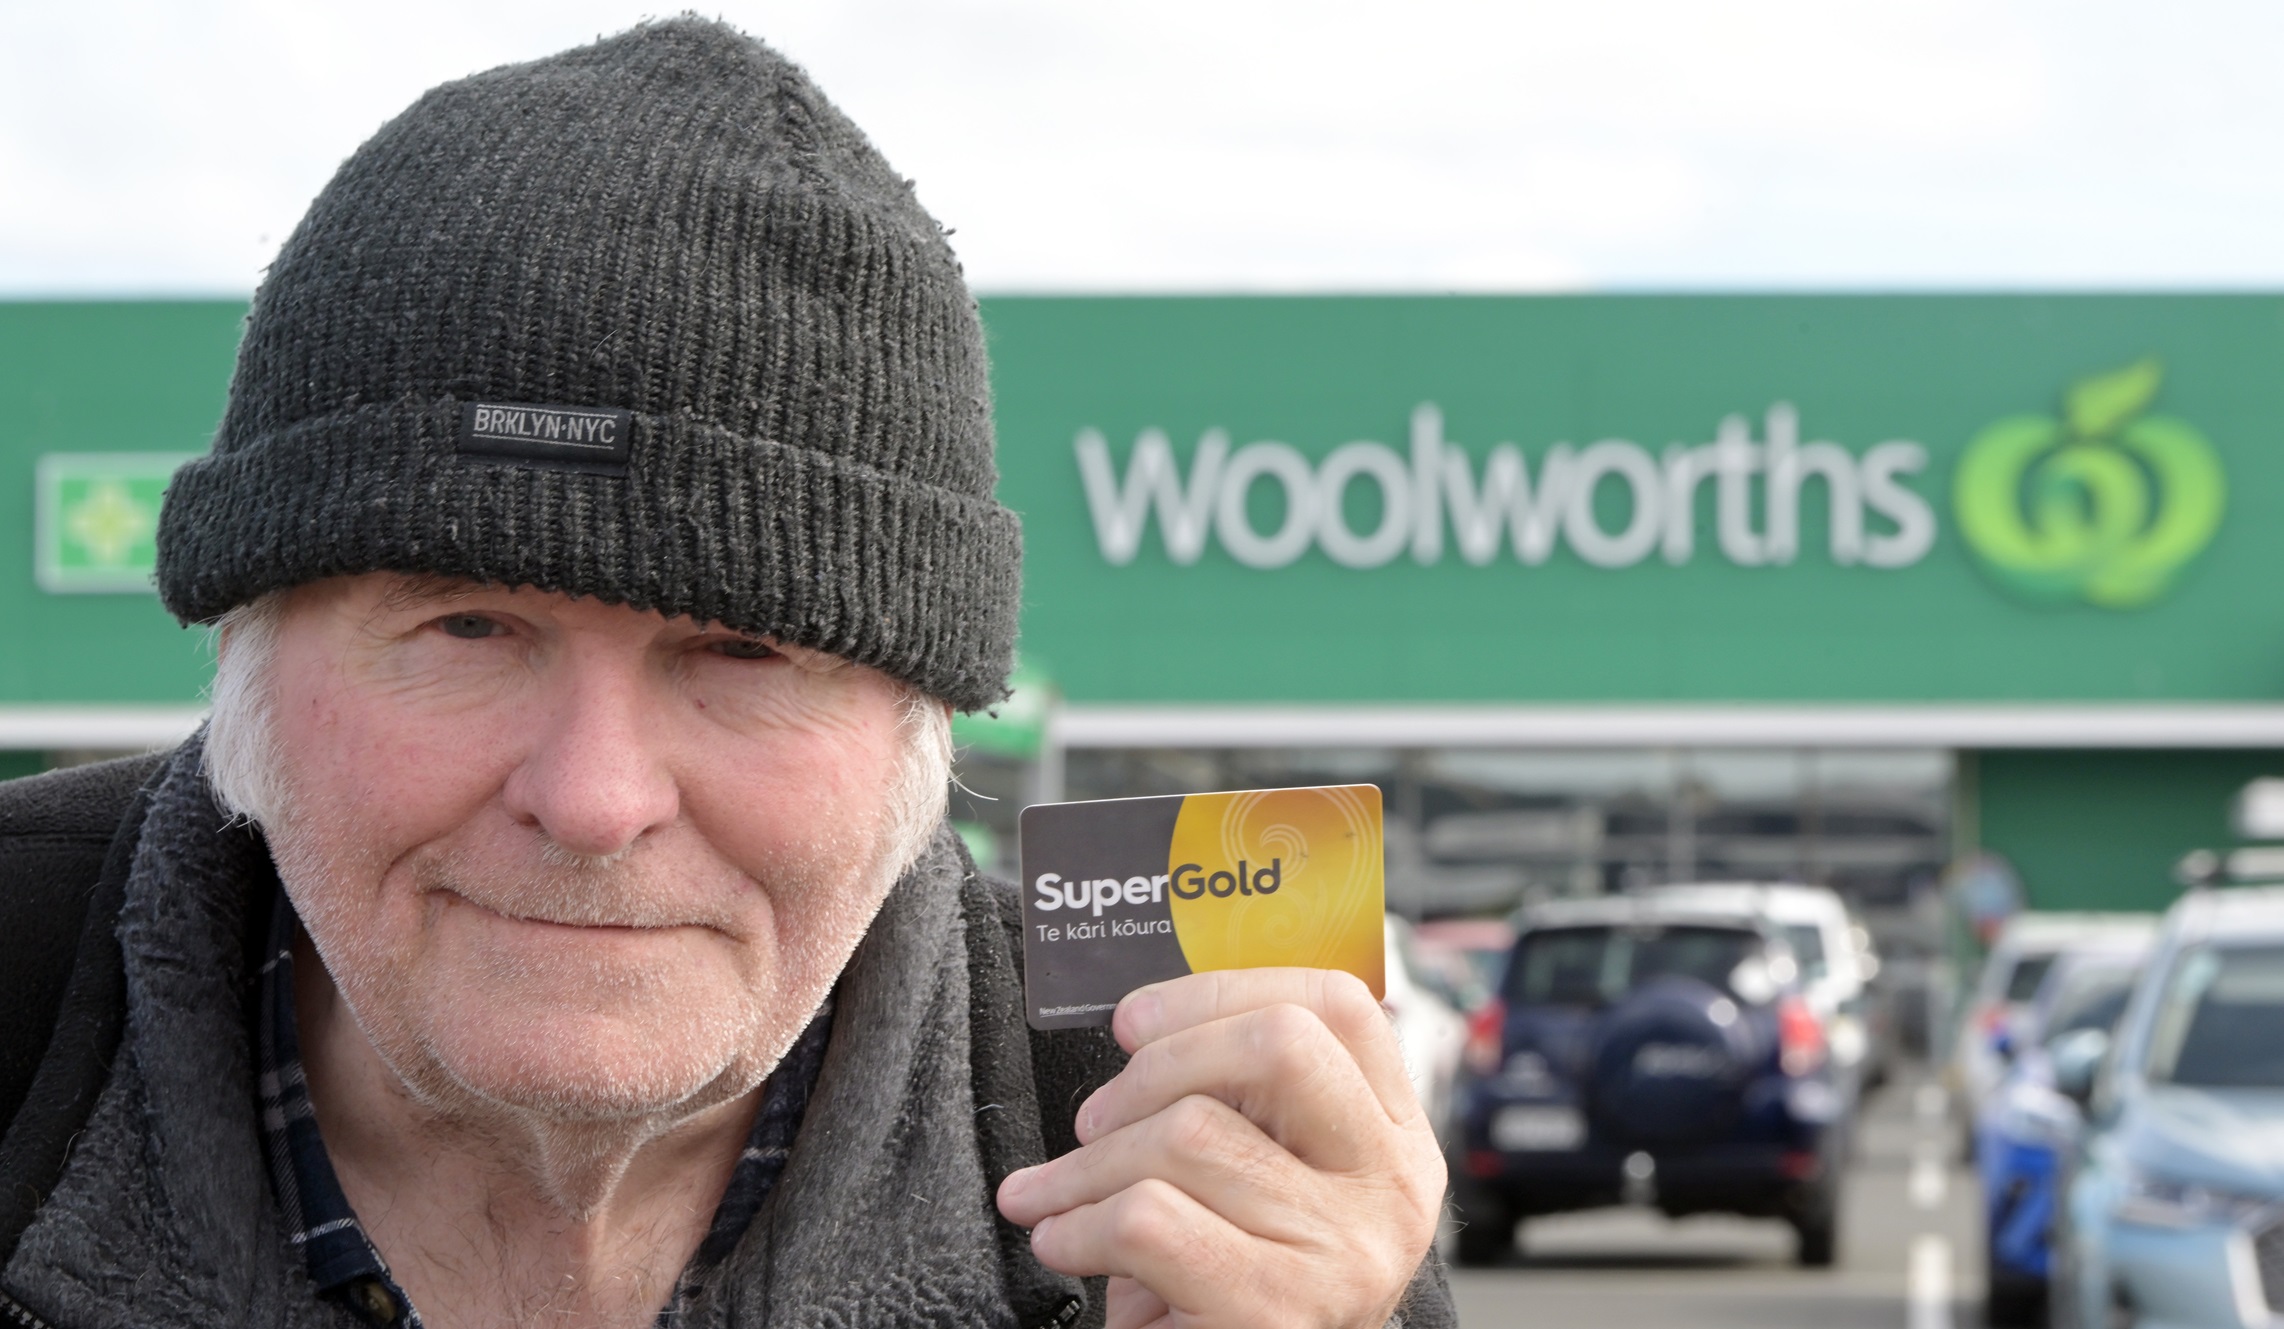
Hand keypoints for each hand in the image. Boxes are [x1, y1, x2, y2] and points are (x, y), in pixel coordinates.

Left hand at [995, 969, 1444, 1328]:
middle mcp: (1390, 1188)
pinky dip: (1078, 1223)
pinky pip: (1148, 1220)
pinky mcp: (1278, 1311)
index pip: (1338, 1008)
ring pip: (1190, 1133)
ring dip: (1087, 1164)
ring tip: (1056, 1194)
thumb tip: (1147, 1020)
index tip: (1138, 1020)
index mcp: (1394, 1137)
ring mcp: (1344, 1252)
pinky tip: (1063, 1239)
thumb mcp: (1265, 1179)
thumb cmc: (1228, 1286)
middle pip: (1279, 1046)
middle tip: (1099, 1116)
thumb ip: (1245, 1100)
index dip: (1221, 992)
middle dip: (1157, 1065)